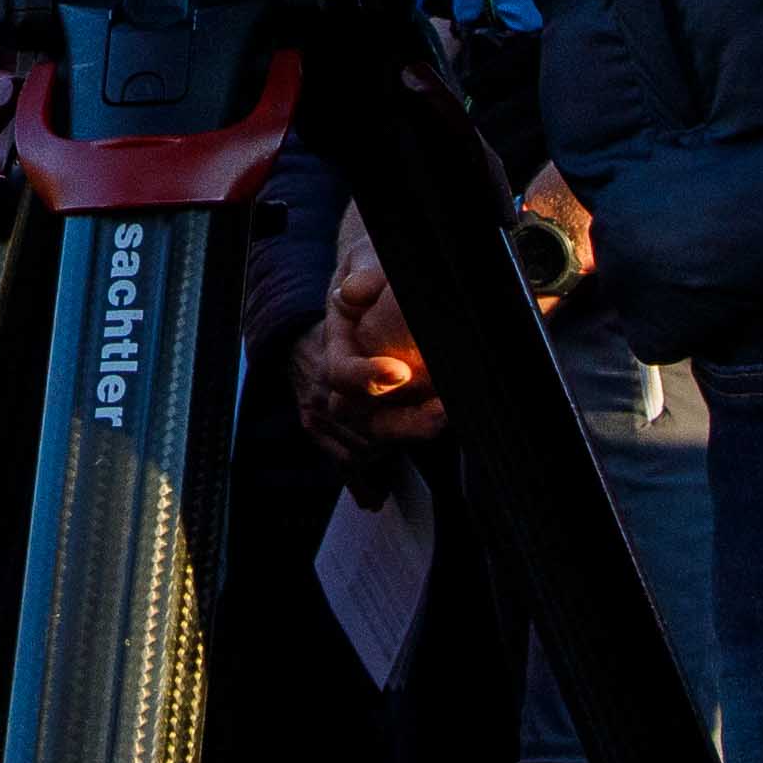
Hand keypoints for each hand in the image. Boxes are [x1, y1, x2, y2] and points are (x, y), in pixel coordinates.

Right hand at [294, 210, 441, 461]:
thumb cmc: (355, 291)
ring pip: (359, 446)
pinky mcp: (329, 434)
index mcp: (331, 348)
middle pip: (358, 419)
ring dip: (395, 446)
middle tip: (440, 412)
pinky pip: (344, 464)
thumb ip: (363, 274)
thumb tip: (352, 292)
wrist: (322, 318)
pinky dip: (361, 482)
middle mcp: (323, 388)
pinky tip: (375, 497)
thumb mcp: (360, 265)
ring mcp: (325, 415)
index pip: (341, 371)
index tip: (400, 372)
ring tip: (438, 428)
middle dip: (403, 423)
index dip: (367, 376)